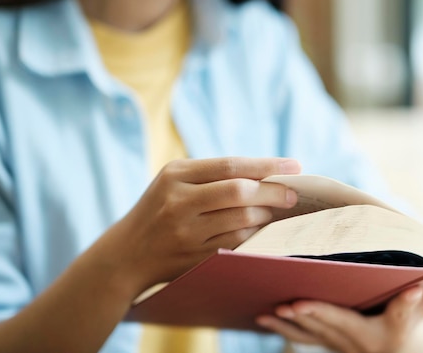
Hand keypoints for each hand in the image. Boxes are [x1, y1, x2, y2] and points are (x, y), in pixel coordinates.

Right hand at [97, 157, 301, 296]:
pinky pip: (236, 243)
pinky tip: (259, 230)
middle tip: (293, 194)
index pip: (230, 165)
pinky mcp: (193, 257)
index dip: (267, 165)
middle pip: (240, 192)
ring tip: (273, 212)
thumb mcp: (175, 182)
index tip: (295, 166)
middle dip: (273, 192)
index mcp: (175, 175)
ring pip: (241, 220)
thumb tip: (268, 172)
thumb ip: (213, 174)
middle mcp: (178, 201)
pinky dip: (253, 235)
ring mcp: (185, 232)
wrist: (127, 253)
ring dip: (265, 216)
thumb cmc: (161, 208)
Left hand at [256, 280, 422, 352]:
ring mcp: (344, 345)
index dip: (408, 306)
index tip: (410, 294)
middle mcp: (367, 342)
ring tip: (271, 310)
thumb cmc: (412, 327)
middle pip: (343, 327)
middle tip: (295, 303)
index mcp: (395, 329)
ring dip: (293, 324)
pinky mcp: (328, 344)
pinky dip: (284, 329)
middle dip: (319, 315)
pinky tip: (263, 316)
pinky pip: (304, 338)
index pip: (403, 317)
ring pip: (317, 335)